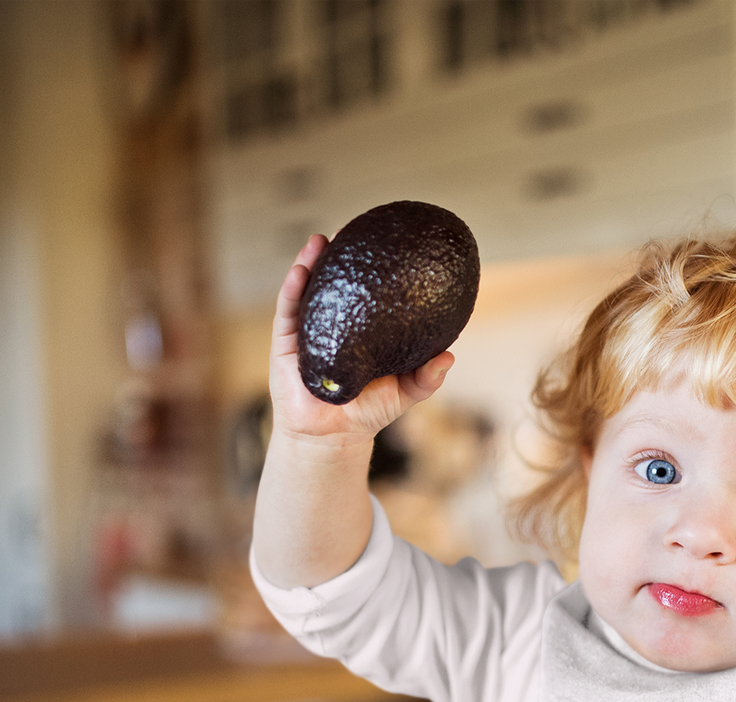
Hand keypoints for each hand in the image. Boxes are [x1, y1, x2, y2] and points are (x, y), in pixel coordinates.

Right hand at [268, 234, 455, 446]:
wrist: (331, 437)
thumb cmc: (368, 412)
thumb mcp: (404, 393)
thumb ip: (426, 377)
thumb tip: (449, 356)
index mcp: (359, 329)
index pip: (365, 292)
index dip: (372, 267)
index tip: (384, 242)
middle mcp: (333, 323)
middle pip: (334, 282)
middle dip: (340, 254)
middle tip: (353, 229)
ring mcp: (307, 330)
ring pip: (308, 289)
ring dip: (312, 261)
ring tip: (321, 239)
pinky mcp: (285, 343)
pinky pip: (288, 310)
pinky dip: (294, 287)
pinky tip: (302, 269)